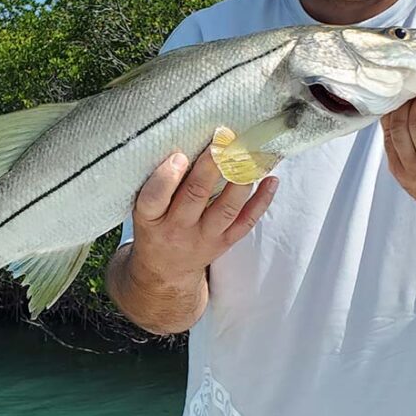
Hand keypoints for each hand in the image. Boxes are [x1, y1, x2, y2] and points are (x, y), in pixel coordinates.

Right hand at [129, 149, 277, 284]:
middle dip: (211, 167)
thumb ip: (157, 184)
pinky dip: (262, 201)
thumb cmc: (154, 227)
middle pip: (195, 196)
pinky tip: (272, 179)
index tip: (180, 155)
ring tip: (248, 156)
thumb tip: (185, 143)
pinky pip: (246, 222)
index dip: (167, 176)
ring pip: (226, 209)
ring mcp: (203, 237)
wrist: (165, 271)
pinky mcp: (224, 242)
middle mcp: (176, 228)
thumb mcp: (143, 210)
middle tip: (223, 143)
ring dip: (240, 180)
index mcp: (149, 218)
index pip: (153, 198)